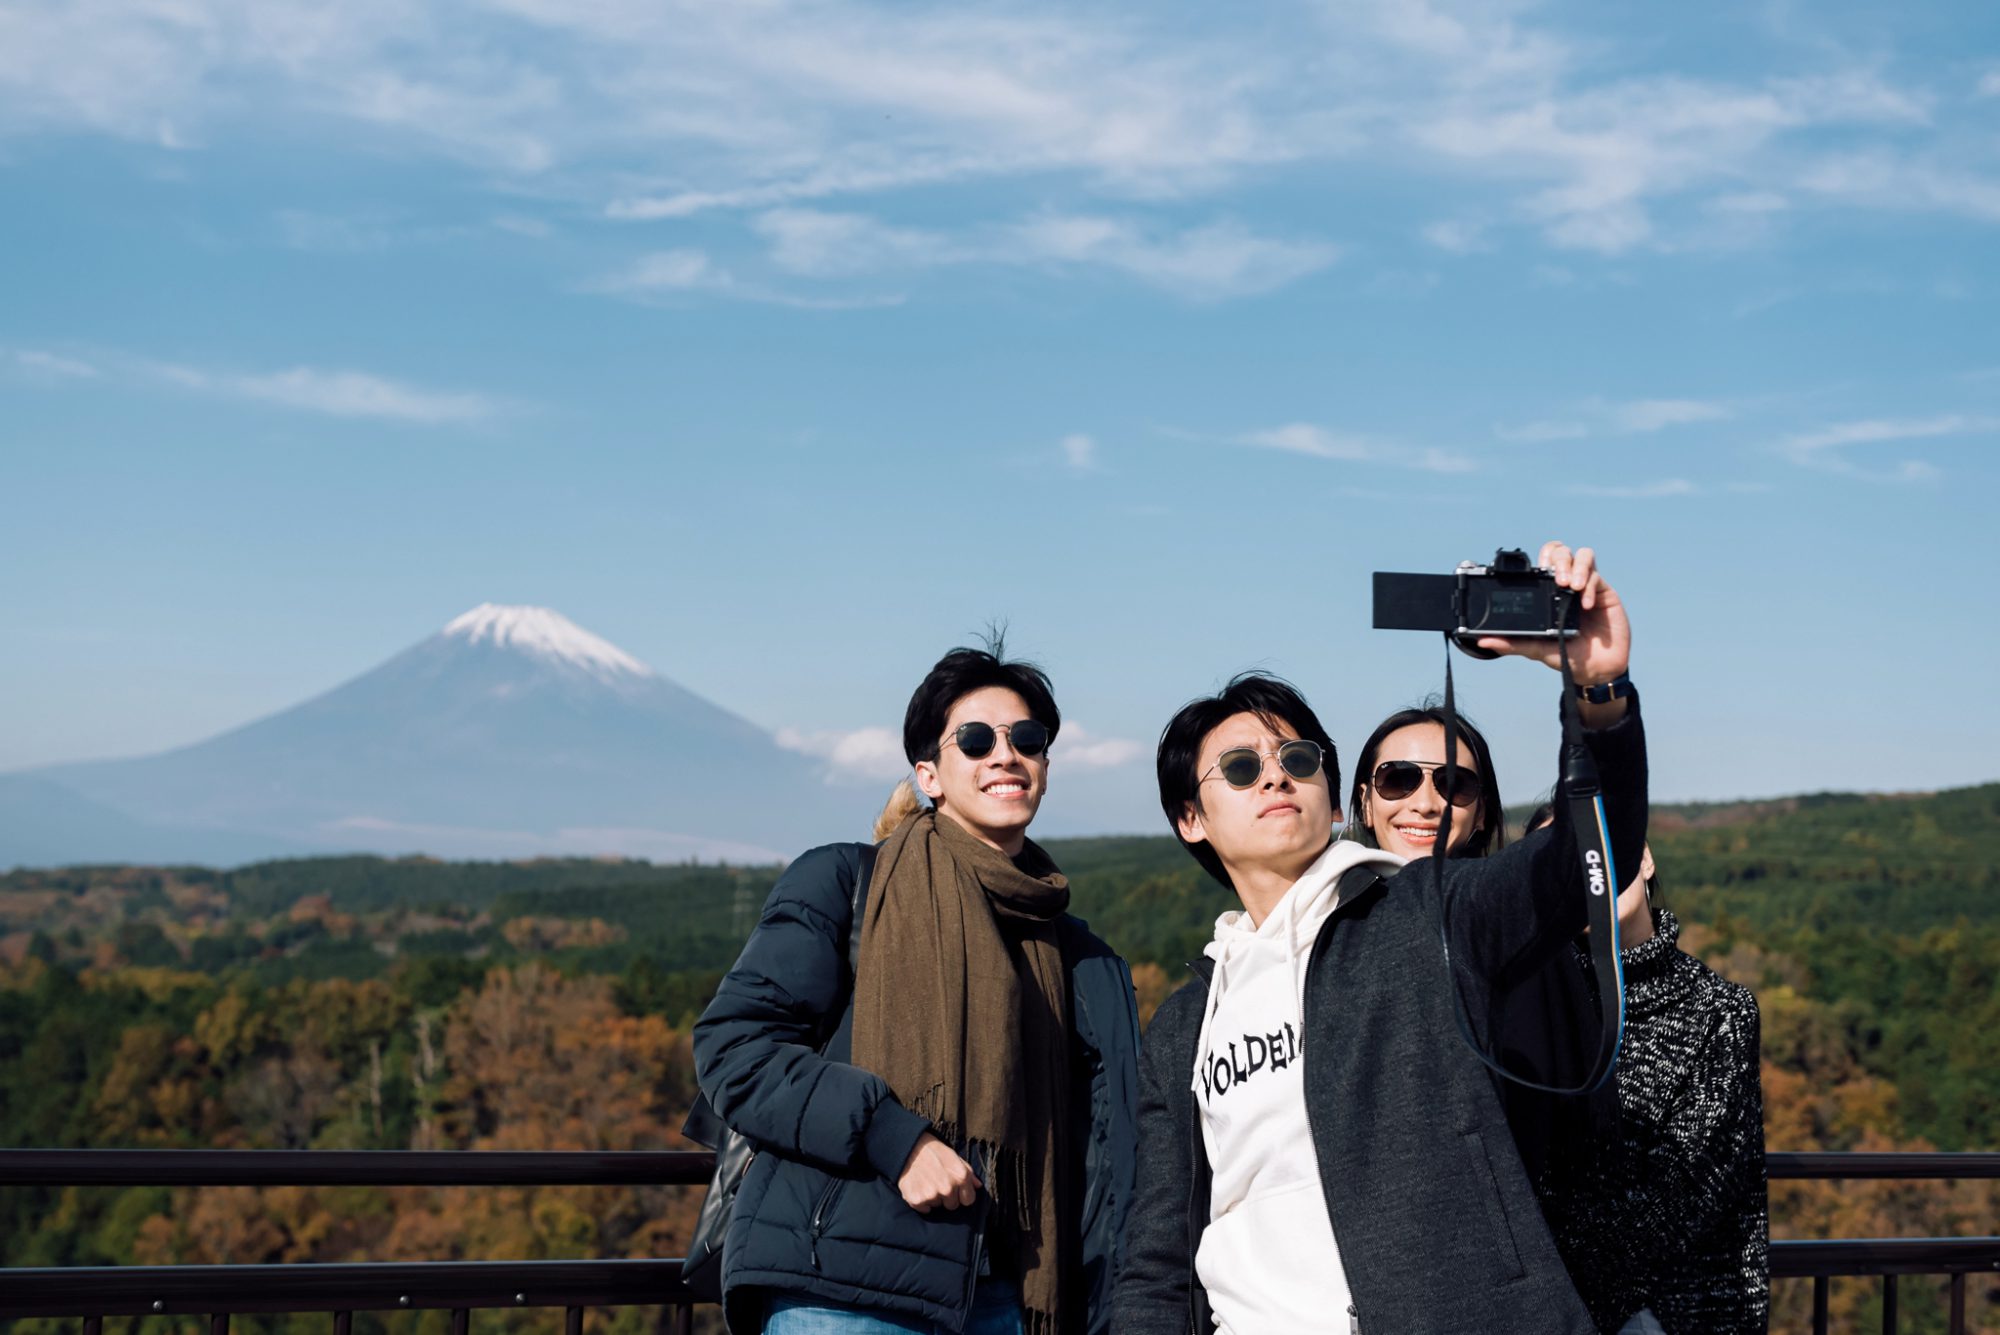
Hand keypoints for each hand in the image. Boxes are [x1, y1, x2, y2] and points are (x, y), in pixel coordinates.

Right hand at [897, 1132, 980, 1212]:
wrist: (909, 1147)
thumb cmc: (934, 1152)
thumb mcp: (955, 1158)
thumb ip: (968, 1173)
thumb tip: (978, 1186)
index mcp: (961, 1177)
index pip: (968, 1200)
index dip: (962, 1195)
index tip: (955, 1190)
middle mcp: (948, 1188)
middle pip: (952, 1206)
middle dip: (947, 1197)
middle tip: (937, 1183)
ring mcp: (932, 1195)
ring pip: (937, 1206)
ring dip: (933, 1198)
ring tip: (926, 1182)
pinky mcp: (917, 1200)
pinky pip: (924, 1209)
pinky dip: (921, 1201)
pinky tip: (918, 1187)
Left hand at [1474, 541, 1630, 685]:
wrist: (1597, 670)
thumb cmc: (1566, 656)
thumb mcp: (1536, 649)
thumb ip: (1513, 644)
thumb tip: (1484, 641)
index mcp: (1548, 593)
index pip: (1542, 563)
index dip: (1539, 560)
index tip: (1536, 572)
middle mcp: (1566, 586)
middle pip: (1560, 551)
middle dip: (1558, 560)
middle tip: (1558, 581)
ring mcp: (1586, 586)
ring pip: (1582, 555)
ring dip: (1576, 566)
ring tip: (1571, 587)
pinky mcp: (1604, 592)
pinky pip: (1597, 576)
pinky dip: (1590, 585)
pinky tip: (1585, 604)